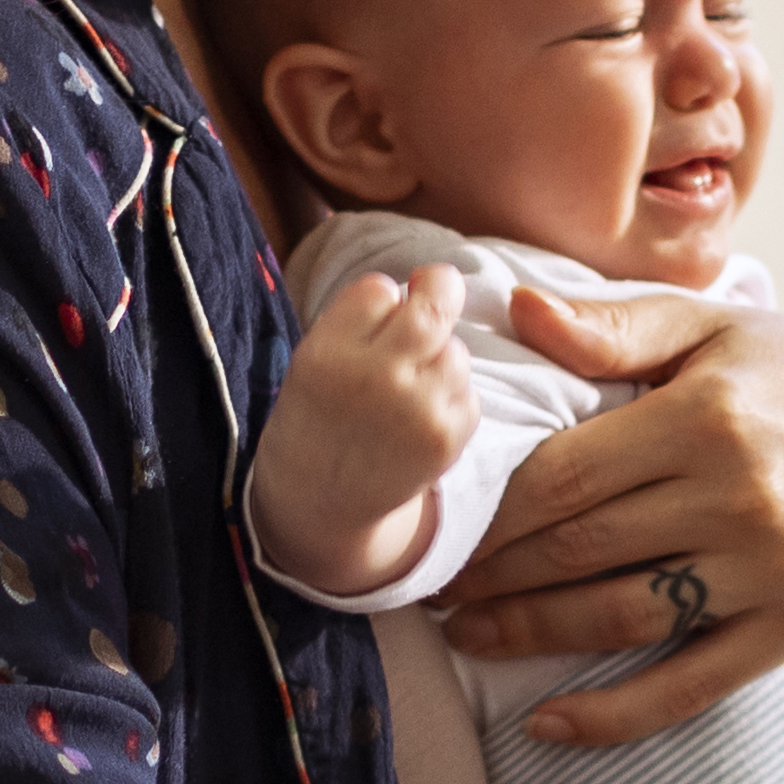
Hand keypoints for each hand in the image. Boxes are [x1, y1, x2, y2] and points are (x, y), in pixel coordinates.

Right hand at [244, 267, 474, 603]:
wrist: (320, 504)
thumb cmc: (321, 417)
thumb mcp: (315, 358)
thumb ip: (363, 315)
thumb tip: (432, 279)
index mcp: (328, 354)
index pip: (379, 289)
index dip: (383, 300)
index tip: (372, 323)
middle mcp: (373, 379)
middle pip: (434, 306)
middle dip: (440, 290)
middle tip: (433, 293)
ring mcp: (414, 411)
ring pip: (456, 350)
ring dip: (441, 359)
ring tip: (406, 393)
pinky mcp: (445, 440)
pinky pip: (468, 393)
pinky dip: (451, 400)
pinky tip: (418, 424)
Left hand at [442, 294, 783, 746]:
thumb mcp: (710, 328)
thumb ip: (612, 327)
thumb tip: (514, 307)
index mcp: (703, 417)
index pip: (562, 479)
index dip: (488, 516)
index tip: (440, 533)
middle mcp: (737, 495)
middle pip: (578, 551)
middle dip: (492, 578)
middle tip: (438, 592)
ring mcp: (770, 569)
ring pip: (619, 616)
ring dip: (530, 636)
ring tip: (472, 639)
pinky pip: (690, 686)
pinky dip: (614, 715)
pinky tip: (547, 721)